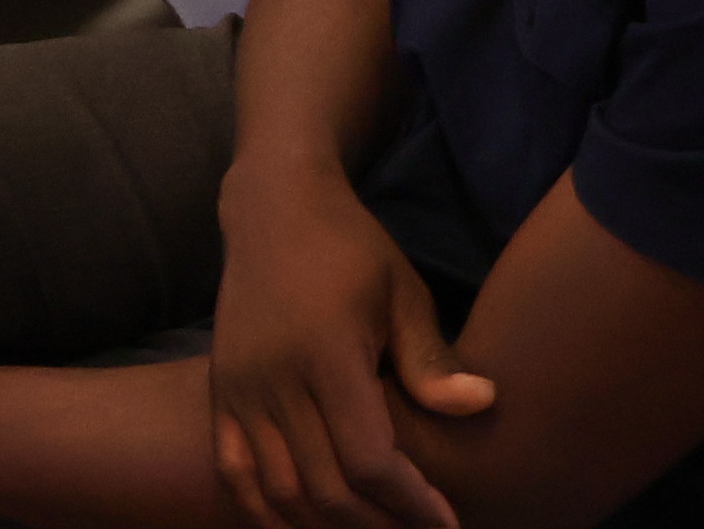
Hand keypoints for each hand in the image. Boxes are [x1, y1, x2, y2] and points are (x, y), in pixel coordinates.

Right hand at [210, 167, 489, 527]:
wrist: (272, 206)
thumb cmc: (350, 248)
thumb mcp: (401, 291)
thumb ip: (431, 358)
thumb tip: (481, 405)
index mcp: (327, 352)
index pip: (370, 459)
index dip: (411, 503)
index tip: (447, 522)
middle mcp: (275, 378)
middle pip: (326, 488)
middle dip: (379, 525)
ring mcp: (240, 388)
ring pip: (280, 492)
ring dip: (327, 527)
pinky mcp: (221, 391)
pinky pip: (236, 473)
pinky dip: (265, 512)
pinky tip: (304, 525)